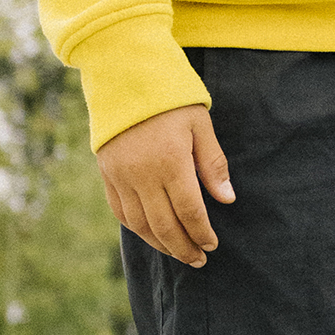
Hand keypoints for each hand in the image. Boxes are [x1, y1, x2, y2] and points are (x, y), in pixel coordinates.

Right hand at [97, 105, 234, 267]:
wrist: (123, 75)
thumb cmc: (170, 97)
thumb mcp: (200, 124)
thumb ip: (213, 164)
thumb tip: (227, 199)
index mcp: (171, 162)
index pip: (190, 212)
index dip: (202, 233)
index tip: (212, 245)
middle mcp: (143, 174)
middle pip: (164, 225)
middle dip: (183, 247)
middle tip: (198, 259)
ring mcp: (121, 176)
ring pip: (140, 224)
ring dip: (160, 244)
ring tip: (177, 253)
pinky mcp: (107, 173)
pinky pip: (120, 211)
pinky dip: (136, 229)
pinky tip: (151, 235)